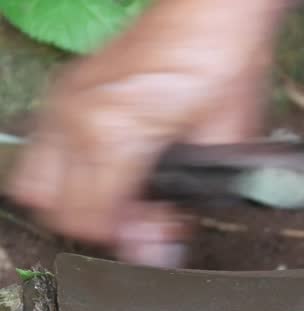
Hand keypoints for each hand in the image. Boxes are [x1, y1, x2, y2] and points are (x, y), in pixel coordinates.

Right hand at [4, 0, 286, 266]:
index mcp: (115, 133)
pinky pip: (41, 149)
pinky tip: (108, 170)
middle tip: (141, 220)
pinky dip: (66, 173)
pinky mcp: (67, 91)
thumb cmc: (224, 65)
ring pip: (36, 184)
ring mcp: (65, 102)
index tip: (156, 236)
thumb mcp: (221, 145)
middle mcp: (77, 117)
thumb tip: (155, 250)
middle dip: (99, 226)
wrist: (213, 10)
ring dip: (74, 202)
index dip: (127, 241)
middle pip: (57, 209)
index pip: (93, 220)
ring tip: (120, 199)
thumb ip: (184, 202)